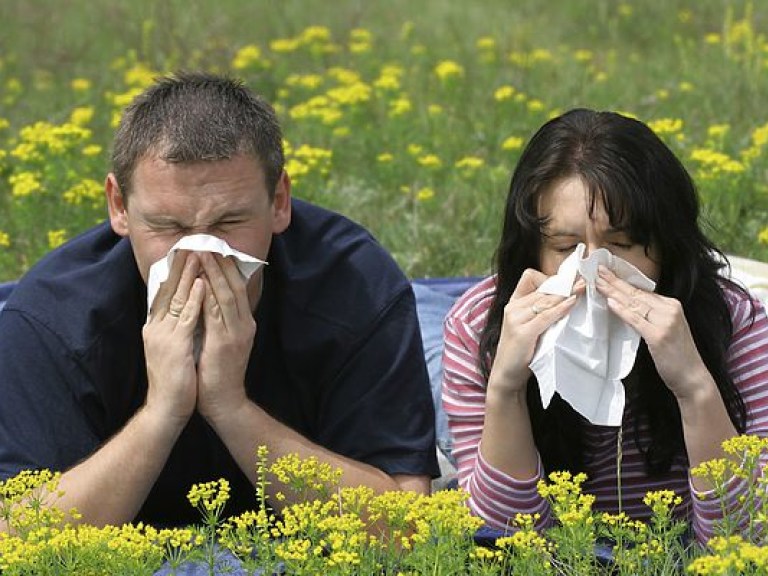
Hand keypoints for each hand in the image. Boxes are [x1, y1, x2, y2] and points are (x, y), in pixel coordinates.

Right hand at [142, 251, 203, 425]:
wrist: (167, 408)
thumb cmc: (175, 379)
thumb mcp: (174, 347)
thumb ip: (177, 327)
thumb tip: (188, 309)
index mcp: (155, 327)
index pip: (164, 292)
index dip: (175, 271)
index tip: (185, 250)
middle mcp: (155, 327)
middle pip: (168, 289)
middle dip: (182, 265)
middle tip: (192, 241)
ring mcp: (163, 335)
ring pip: (177, 297)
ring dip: (189, 274)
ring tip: (199, 253)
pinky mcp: (175, 346)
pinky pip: (186, 317)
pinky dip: (194, 299)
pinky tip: (202, 283)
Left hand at [196, 252, 256, 422]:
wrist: (224, 402)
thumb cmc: (217, 373)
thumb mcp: (221, 341)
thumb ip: (217, 320)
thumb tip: (206, 298)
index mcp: (243, 323)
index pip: (237, 287)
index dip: (227, 266)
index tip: (215, 247)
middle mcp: (244, 324)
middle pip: (235, 285)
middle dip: (222, 262)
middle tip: (209, 240)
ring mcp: (237, 332)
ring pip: (227, 294)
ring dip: (214, 272)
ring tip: (203, 252)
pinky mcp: (226, 342)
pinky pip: (217, 312)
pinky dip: (209, 294)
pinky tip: (200, 280)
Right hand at [488, 269, 578, 395]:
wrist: (507, 374)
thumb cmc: (521, 351)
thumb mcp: (528, 325)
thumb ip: (540, 311)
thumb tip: (566, 297)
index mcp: (513, 303)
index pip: (529, 277)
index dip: (548, 278)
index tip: (566, 284)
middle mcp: (512, 308)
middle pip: (542, 287)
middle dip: (564, 284)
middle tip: (583, 280)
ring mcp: (515, 319)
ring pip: (545, 299)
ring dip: (566, 294)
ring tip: (581, 289)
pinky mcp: (522, 333)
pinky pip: (546, 316)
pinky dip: (561, 308)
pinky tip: (572, 303)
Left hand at [596, 265, 708, 399]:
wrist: (692, 377)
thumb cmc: (676, 355)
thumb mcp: (664, 328)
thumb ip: (650, 315)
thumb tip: (627, 304)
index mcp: (672, 305)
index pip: (642, 291)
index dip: (623, 282)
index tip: (607, 273)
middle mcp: (670, 309)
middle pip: (636, 293)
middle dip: (615, 281)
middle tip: (598, 270)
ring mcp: (665, 321)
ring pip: (634, 303)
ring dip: (614, 292)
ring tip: (598, 282)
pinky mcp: (658, 335)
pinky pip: (636, 319)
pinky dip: (622, 310)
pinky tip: (610, 302)